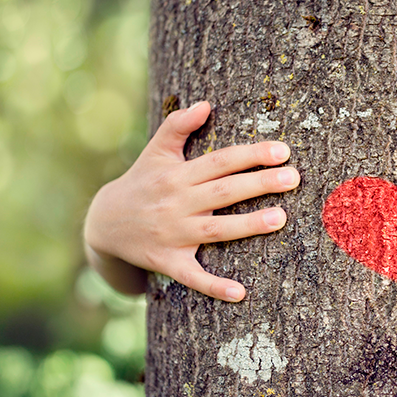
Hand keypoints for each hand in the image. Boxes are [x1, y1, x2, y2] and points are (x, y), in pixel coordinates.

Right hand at [83, 101, 300, 301]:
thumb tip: (205, 104)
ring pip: (215, 231)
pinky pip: (193, 276)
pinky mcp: (167, 262)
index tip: (283, 151)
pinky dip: (214, 286)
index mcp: (177, 175)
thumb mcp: (154, 152)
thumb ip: (177, 126)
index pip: (220, 161)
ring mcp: (172, 235)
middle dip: (259, 184)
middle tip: (294, 177)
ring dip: (248, 226)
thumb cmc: (141, 182)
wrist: (103, 225)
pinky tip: (241, 293)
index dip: (251, 155)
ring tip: (281, 218)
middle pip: (224, 192)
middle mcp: (176, 203)